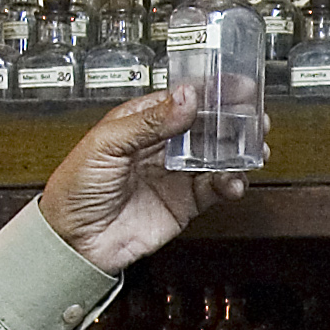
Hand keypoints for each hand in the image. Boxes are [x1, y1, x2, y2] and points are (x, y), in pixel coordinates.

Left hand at [38, 87, 243, 273]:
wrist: (73, 242)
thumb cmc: (74, 189)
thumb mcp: (106, 144)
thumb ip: (149, 121)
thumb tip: (186, 98)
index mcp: (142, 121)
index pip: (183, 99)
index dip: (212, 91)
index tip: (237, 86)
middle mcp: (163, 145)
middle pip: (208, 126)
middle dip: (235, 121)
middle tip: (256, 119)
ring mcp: (176, 174)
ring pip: (218, 156)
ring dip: (239, 152)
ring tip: (253, 149)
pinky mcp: (185, 203)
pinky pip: (216, 189)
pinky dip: (231, 183)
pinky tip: (234, 180)